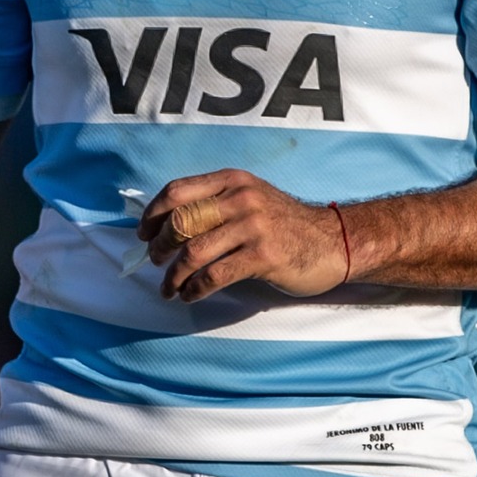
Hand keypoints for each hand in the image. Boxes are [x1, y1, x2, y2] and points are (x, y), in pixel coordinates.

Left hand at [137, 169, 348, 301]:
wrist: (333, 241)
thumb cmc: (285, 224)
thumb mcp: (251, 199)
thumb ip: (216, 205)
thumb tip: (168, 228)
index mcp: (232, 181)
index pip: (177, 191)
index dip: (153, 214)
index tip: (143, 234)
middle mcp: (240, 198)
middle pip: (180, 221)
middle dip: (159, 246)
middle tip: (155, 262)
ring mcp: (253, 226)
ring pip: (194, 252)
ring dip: (173, 275)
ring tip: (169, 289)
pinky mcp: (263, 255)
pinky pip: (215, 275)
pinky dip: (195, 289)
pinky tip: (191, 295)